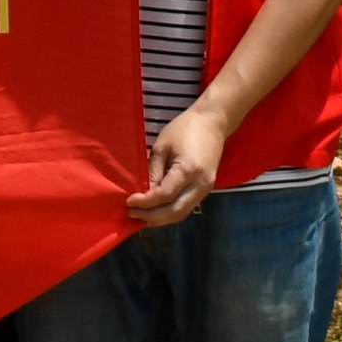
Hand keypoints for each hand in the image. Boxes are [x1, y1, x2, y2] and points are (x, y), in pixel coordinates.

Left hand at [128, 104, 225, 224]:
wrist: (212, 122)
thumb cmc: (184, 129)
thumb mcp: (161, 147)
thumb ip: (153, 172)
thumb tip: (144, 194)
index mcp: (188, 170)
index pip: (164, 195)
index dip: (145, 202)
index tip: (129, 202)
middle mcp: (200, 184)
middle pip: (175, 211)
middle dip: (152, 217)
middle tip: (132, 213)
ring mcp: (206, 189)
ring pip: (182, 213)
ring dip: (161, 218)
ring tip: (141, 216)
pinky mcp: (206, 189)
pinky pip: (186, 206)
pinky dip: (170, 212)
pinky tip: (156, 210)